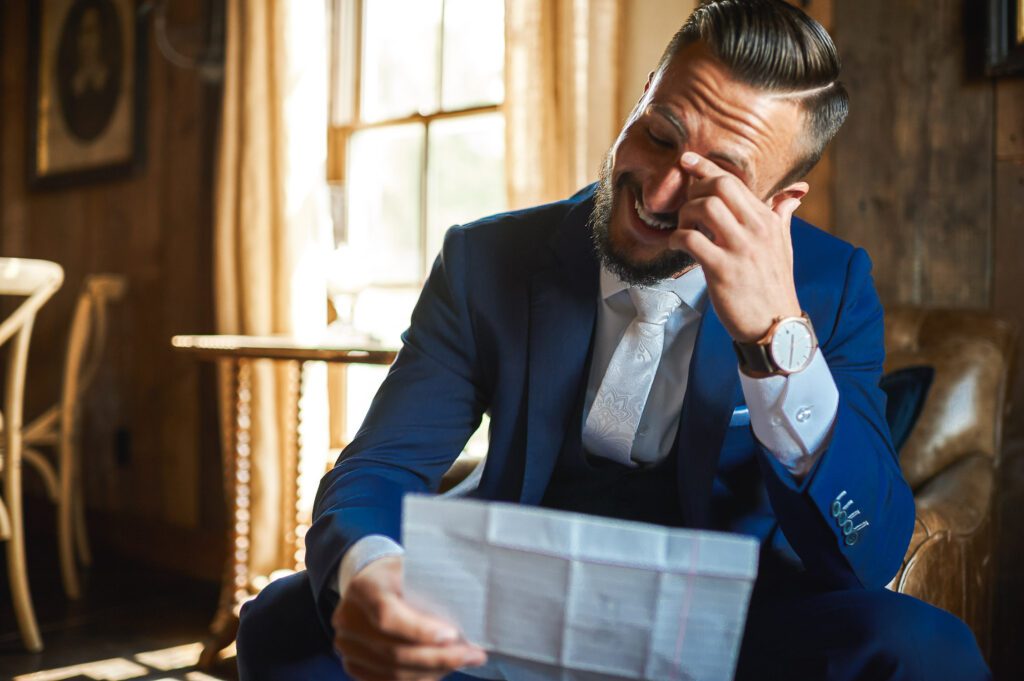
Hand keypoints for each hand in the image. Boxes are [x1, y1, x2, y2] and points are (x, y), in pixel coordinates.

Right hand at [332, 556, 486, 679]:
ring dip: (433, 671)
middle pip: (394, 650)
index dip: (420, 631)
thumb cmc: (399, 572)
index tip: (453, 635)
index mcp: (363, 587)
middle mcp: (348, 618)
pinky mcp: (353, 663)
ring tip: (464, 660)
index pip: (387, 616)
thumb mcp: (413, 566)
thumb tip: (468, 616)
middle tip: (473, 655)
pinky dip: (420, 678)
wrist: (371, 580)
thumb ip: (430, 588)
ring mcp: (347, 645)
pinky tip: (442, 669)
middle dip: (439, 657)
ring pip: (393, 671)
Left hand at [667, 152, 803, 341]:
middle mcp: (756, 229)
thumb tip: (793, 194)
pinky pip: (692, 240)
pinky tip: (676, 246)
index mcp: (768, 220)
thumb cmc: (775, 285)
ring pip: (705, 207)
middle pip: (720, 186)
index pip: (734, 181)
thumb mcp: (784, 246)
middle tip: (686, 207)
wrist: (776, 326)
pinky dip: (677, 239)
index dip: (706, 167)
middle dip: (695, 189)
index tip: (687, 161)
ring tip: (684, 229)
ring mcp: (740, 249)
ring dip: (685, 214)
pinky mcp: (723, 270)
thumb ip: (782, 216)